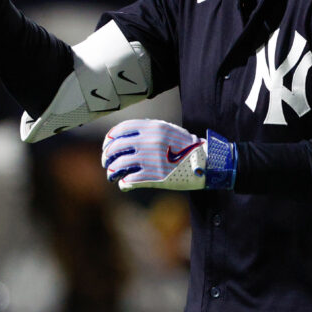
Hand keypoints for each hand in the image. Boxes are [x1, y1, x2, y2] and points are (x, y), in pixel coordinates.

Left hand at [101, 119, 235, 191]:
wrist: (205, 162)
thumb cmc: (185, 147)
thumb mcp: (168, 130)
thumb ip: (148, 130)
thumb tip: (125, 137)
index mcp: (152, 128)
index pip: (120, 130)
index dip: (110, 139)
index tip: (106, 146)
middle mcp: (149, 141)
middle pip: (116, 148)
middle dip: (107, 157)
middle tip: (106, 163)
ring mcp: (150, 159)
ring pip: (119, 165)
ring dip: (112, 172)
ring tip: (112, 175)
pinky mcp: (154, 176)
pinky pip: (129, 180)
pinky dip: (124, 183)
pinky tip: (125, 184)